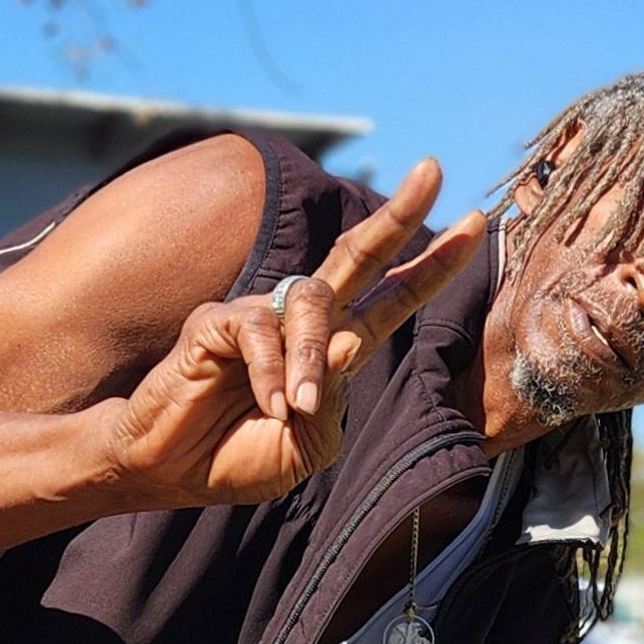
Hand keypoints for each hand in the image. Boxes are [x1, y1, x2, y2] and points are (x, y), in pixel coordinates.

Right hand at [104, 160, 485, 509]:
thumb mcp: (306, 444)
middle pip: (357, 255)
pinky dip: (270, 374)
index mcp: (333, 350)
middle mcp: (301, 321)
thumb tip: (348, 342)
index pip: (390, 299)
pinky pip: (259, 332)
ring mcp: (259, 315)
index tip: (474, 225)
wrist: (169, 473)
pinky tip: (267, 406)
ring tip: (293, 409)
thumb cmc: (238, 459)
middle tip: (434, 170)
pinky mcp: (217, 321)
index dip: (430, 266)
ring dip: (308, 358)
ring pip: (311, 306)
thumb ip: (332, 399)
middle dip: (399, 215)